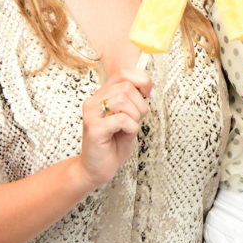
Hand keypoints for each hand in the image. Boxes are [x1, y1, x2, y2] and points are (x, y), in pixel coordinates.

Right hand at [79, 68, 151, 188]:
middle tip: (136, 120)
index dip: (142, 80)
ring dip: (135, 116)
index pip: (123, 73)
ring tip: (129, 128)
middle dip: (140, 105)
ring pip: (124, 100)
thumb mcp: (129, 118)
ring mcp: (91, 114)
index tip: (150, 94)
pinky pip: (122, 119)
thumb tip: (149, 87)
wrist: (96, 169)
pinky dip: (131, 127)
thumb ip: (134, 101)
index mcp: (102, 95)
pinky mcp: (94, 128)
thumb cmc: (113, 144)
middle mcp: (94, 101)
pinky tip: (125, 134)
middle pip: (127, 87)